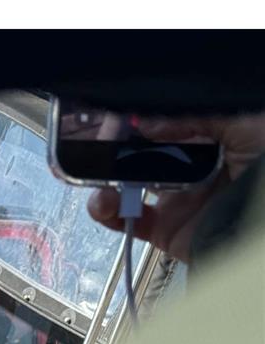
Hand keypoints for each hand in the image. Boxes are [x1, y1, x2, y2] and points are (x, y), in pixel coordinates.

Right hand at [86, 112, 264, 262]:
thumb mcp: (245, 123)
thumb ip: (199, 114)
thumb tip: (147, 123)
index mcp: (208, 141)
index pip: (162, 125)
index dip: (136, 120)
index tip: (120, 120)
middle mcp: (189, 168)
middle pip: (137, 153)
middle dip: (111, 148)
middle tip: (98, 145)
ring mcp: (174, 200)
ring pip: (124, 185)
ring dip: (103, 180)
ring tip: (103, 182)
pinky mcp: (164, 229)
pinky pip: (125, 222)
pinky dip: (105, 213)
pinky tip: (105, 203)